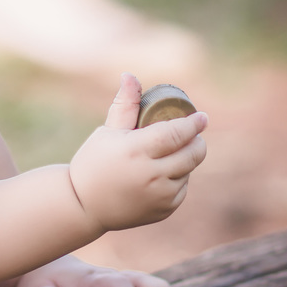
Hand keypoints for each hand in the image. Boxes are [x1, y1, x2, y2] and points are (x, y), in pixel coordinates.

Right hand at [68, 74, 207, 231]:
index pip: (176, 133)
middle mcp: (151, 175)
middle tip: (193, 134)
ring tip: (168, 154)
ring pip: (188, 171)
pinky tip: (160, 175)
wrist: (83, 206)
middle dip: (197, 141)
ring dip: (185, 160)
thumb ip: (125, 105)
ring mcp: (159, 196)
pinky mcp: (164, 210)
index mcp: (136, 151)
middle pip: (192, 153)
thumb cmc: (93, 162)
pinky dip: (176, 179)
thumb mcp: (107, 132)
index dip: (193, 124)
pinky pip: (181, 189)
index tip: (202, 117)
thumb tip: (130, 76)